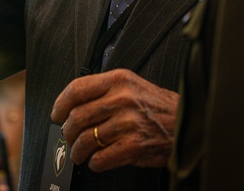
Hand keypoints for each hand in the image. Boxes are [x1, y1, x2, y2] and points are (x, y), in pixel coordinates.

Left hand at [50, 69, 177, 171]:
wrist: (186, 123)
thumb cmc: (158, 107)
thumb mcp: (132, 85)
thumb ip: (105, 90)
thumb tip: (73, 105)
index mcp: (118, 80)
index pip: (77, 89)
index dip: (60, 104)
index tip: (56, 114)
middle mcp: (122, 99)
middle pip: (77, 116)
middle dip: (67, 132)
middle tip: (69, 137)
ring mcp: (128, 122)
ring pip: (86, 139)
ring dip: (78, 151)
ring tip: (79, 153)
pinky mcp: (134, 145)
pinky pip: (101, 158)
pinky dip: (94, 163)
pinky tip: (97, 161)